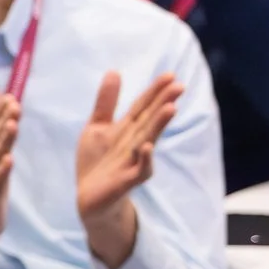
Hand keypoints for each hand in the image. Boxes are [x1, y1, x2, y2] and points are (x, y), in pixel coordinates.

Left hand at [76, 71, 179, 268]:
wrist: (89, 197)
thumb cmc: (97, 161)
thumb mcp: (97, 127)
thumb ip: (106, 102)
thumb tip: (115, 71)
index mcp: (127, 129)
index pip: (143, 107)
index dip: (154, 91)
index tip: (170, 75)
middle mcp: (134, 143)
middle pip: (149, 120)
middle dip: (163, 104)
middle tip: (179, 86)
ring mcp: (132, 161)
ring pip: (148, 140)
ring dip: (159, 125)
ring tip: (171, 108)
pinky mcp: (127, 180)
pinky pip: (139, 170)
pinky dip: (144, 159)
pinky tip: (147, 146)